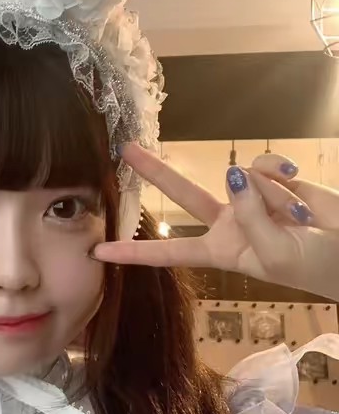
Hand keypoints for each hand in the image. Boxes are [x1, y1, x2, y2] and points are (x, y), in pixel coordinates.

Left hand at [91, 143, 338, 300]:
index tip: (97, 252)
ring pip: (240, 179)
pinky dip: (283, 175)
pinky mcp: (273, 179)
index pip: (168, 253)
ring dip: (272, 196)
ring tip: (298, 219)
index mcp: (220, 250)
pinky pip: (264, 166)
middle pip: (182, 194)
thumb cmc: (315, 265)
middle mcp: (228, 222)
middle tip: (125, 148)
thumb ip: (251, 218)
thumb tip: (231, 176)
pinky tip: (300, 188)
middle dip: (155, 171)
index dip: (133, 254)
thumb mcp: (276, 255)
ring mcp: (249, 198)